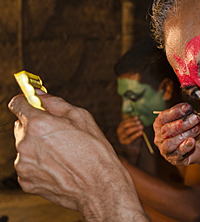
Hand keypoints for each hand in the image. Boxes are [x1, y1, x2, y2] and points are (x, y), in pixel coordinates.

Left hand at [8, 94, 144, 220]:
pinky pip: (28, 166)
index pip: (17, 103)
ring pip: (25, 147)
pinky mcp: (26, 181)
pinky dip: (39, 164)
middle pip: (21, 126)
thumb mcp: (83, 118)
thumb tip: (42, 96)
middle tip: (58, 132)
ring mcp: (23, 165)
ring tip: (62, 153)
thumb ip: (57, 104)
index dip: (25, 101)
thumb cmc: (96, 153)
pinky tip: (58, 166)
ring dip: (37, 146)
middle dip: (36, 126)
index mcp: (39, 124)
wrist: (99, 188)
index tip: (31, 102)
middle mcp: (26, 144)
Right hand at [153, 103, 199, 165]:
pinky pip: (177, 153)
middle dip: (182, 123)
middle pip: (166, 130)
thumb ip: (190, 114)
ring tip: (196, 130)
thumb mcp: (193, 119)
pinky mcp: (174, 159)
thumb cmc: (195, 131)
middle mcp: (159, 137)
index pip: (163, 117)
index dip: (175, 112)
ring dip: (184, 134)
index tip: (187, 108)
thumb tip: (189, 109)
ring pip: (169, 142)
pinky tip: (192, 141)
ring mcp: (165, 149)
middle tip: (194, 118)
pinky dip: (185, 146)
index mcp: (161, 124)